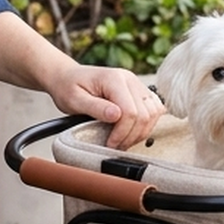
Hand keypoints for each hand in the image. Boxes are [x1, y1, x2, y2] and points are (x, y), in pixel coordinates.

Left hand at [43, 62, 162, 150]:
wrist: (68, 78)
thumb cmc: (69, 88)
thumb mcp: (74, 100)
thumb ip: (95, 108)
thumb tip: (116, 116)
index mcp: (114, 78)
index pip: (130, 111)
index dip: (122, 133)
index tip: (110, 143)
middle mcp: (130, 79)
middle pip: (145, 114)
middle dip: (131, 136)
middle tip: (115, 146)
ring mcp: (137, 84)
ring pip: (154, 113)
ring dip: (141, 131)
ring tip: (123, 140)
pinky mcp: (140, 92)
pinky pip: (155, 110)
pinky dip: (147, 124)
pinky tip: (132, 131)